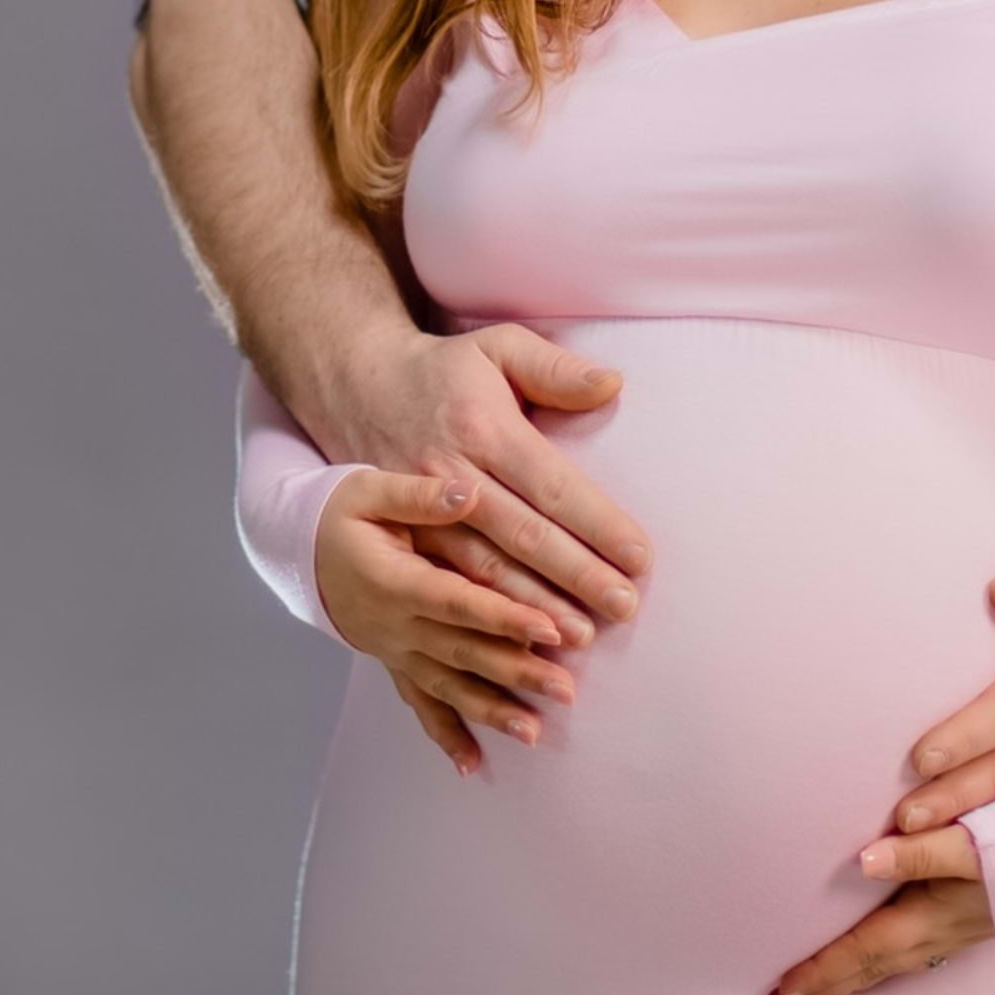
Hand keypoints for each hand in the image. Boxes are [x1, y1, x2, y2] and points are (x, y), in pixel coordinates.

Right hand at [295, 321, 652, 629]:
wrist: (356, 387)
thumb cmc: (441, 370)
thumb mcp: (496, 347)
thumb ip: (554, 367)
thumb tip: (612, 384)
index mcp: (482, 430)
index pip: (550, 484)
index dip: (596, 522)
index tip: (638, 556)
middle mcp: (452, 478)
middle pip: (521, 536)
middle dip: (575, 575)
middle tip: (623, 607)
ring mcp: (422, 515)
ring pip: (482, 573)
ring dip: (531, 610)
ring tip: (578, 638)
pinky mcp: (406, 539)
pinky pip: (445, 589)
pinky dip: (480, 621)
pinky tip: (512, 647)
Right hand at [313, 470, 581, 775]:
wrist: (297, 548)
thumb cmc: (338, 514)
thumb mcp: (369, 492)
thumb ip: (419, 495)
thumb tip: (468, 491)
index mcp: (394, 582)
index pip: (456, 603)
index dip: (502, 616)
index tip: (549, 628)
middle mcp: (395, 626)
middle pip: (462, 653)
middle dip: (516, 672)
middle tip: (565, 688)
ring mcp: (395, 651)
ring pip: (447, 688)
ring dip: (491, 711)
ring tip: (534, 732)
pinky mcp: (395, 663)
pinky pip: (420, 704)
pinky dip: (445, 736)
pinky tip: (472, 765)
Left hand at [762, 826, 990, 994]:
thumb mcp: (973, 841)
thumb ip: (919, 850)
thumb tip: (864, 860)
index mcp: (928, 918)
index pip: (859, 953)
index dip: (818, 974)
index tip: (778, 994)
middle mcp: (936, 935)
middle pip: (866, 971)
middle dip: (821, 988)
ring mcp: (952, 936)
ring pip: (886, 968)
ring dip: (846, 981)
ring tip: (810, 991)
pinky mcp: (963, 927)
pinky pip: (905, 957)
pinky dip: (874, 967)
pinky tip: (870, 963)